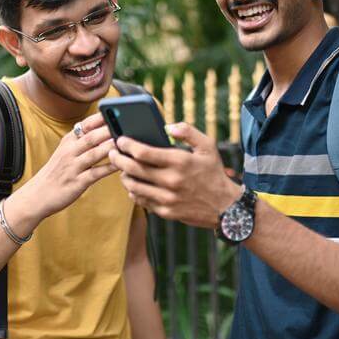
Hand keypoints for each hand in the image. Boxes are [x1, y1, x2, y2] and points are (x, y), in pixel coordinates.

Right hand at [16, 112, 115, 218]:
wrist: (38, 194)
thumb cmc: (56, 172)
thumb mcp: (64, 152)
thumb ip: (81, 141)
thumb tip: (103, 130)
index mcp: (67, 142)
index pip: (85, 125)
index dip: (100, 118)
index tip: (115, 111)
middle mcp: (69, 152)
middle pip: (91, 137)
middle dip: (108, 130)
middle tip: (126, 124)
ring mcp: (73, 167)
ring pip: (94, 154)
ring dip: (110, 146)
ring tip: (125, 141)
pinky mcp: (77, 182)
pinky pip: (95, 173)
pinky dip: (108, 168)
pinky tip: (120, 164)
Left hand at [109, 122, 242, 228]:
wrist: (226, 207)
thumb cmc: (214, 173)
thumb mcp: (208, 146)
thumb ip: (189, 131)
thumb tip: (168, 127)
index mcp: (179, 161)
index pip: (143, 152)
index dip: (127, 145)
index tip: (120, 140)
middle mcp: (171, 180)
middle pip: (132, 169)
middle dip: (118, 159)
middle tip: (113, 153)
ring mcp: (167, 198)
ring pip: (133, 186)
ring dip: (123, 176)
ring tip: (122, 168)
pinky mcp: (166, 211)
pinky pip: (141, 201)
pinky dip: (134, 191)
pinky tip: (134, 184)